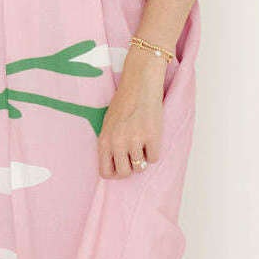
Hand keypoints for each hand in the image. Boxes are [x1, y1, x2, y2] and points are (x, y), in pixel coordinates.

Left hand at [98, 47, 165, 178]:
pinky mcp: (152, 137)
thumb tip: (114, 168)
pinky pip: (154, 158)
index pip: (105, 172)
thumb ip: (109, 145)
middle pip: (124, 174)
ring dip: (143, 157)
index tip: (121, 165)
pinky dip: (154, 150)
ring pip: (140, 167)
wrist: (140, 84)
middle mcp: (117, 143)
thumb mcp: (108, 125)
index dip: (115, 172)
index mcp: (104, 140)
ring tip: (142, 140)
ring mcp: (134, 140)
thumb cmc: (124, 103)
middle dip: (130, 167)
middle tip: (134, 154)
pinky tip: (151, 136)